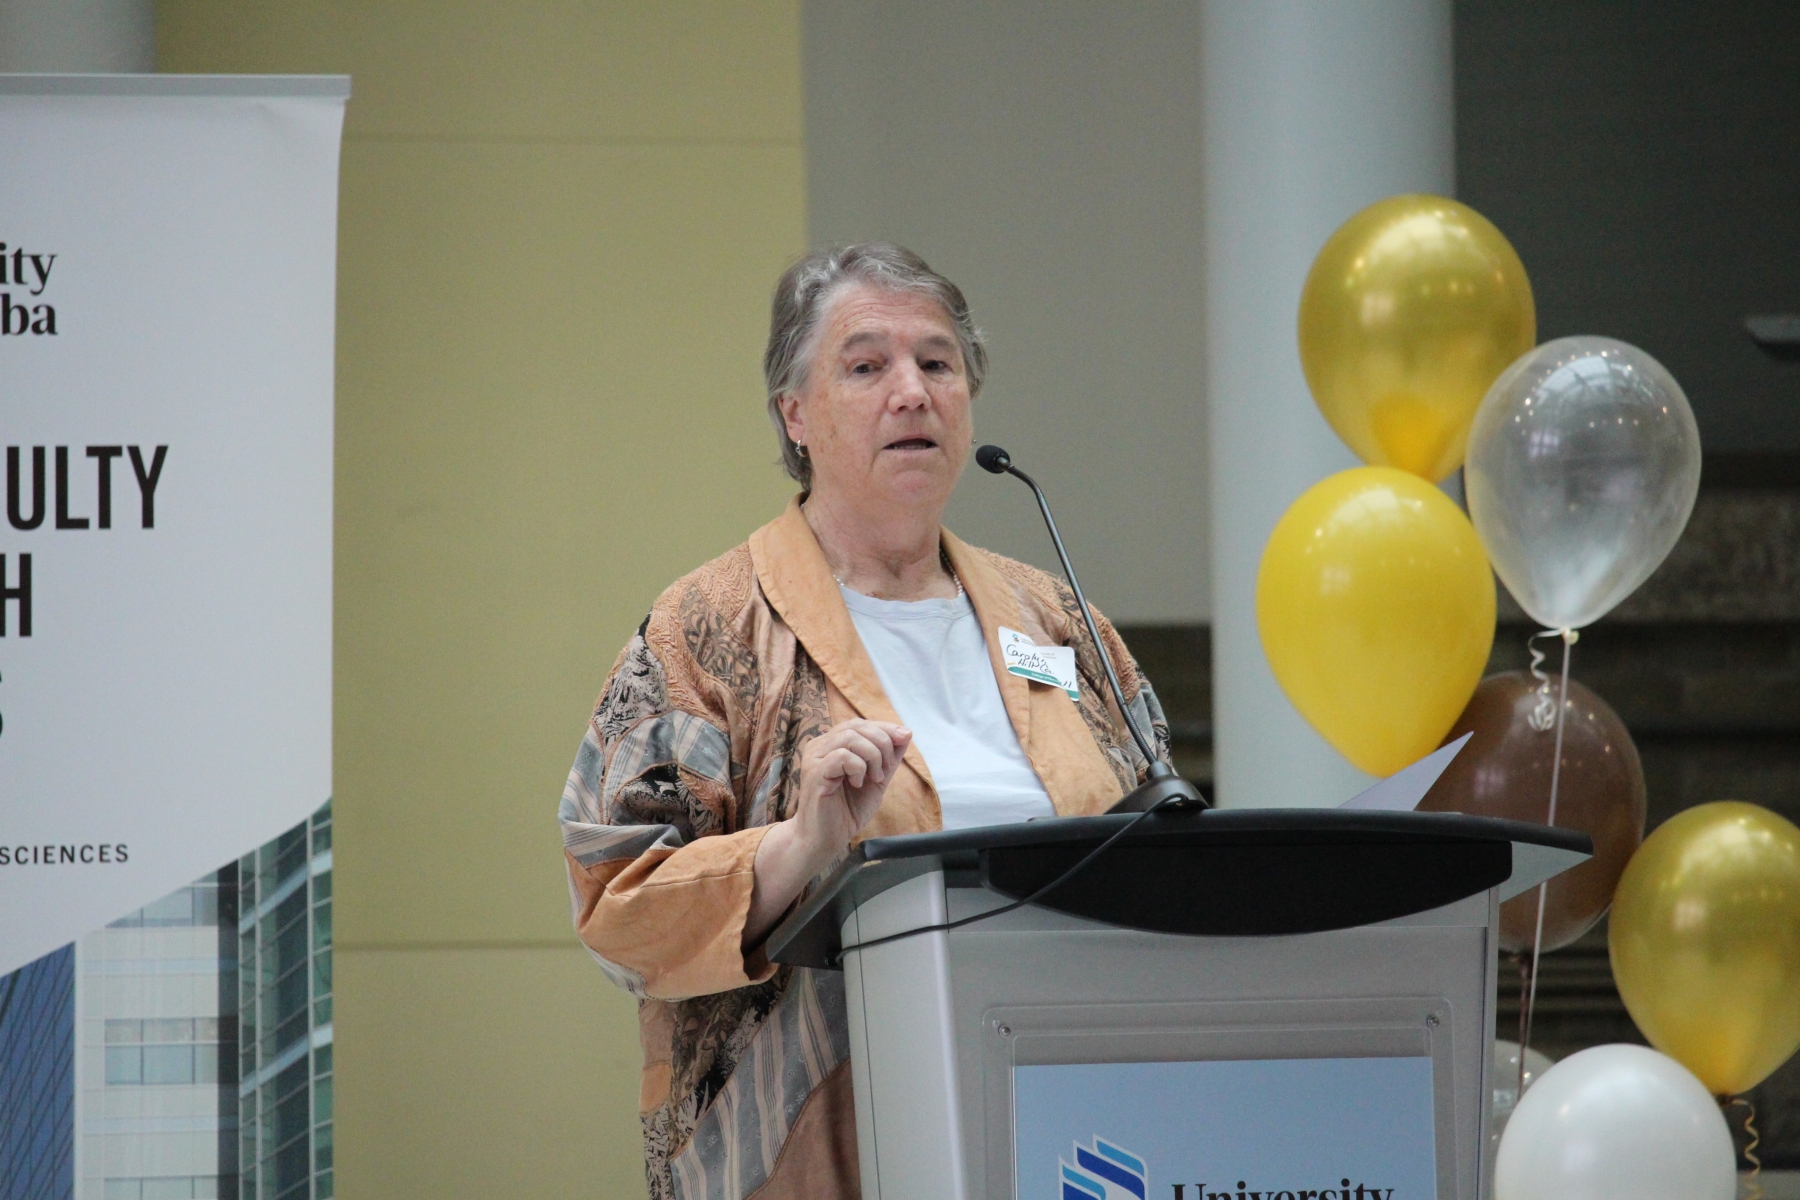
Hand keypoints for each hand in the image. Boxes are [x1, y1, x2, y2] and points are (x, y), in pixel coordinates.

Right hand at [791, 718, 911, 869]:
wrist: (825, 840)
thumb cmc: (846, 810)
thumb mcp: (876, 780)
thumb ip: (889, 758)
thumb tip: (906, 733)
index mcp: (831, 744)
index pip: (859, 724)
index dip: (884, 727)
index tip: (904, 737)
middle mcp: (819, 746)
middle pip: (856, 726)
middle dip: (882, 743)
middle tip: (886, 769)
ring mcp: (814, 758)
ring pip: (850, 737)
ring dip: (872, 756)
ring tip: (874, 778)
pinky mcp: (814, 773)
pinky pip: (842, 756)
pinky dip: (858, 768)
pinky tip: (857, 784)